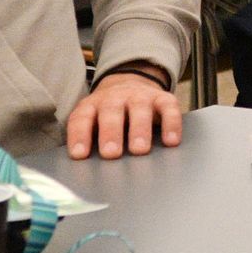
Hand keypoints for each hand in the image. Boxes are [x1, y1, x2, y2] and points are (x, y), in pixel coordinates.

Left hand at [67, 70, 182, 159]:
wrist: (130, 84)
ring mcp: (140, 96)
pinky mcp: (162, 97)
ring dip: (139, 129)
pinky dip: (171, 124)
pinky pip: (168, 108)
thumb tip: (85, 168)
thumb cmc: (108, 115)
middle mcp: (115, 98)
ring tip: (139, 150)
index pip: (82, 119)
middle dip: (111, 132)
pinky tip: (171, 141)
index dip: (79, 136)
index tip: (79, 155)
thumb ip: (88, 141)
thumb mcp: (92, 123)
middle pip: (111, 112)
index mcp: (92, 105)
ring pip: (139, 109)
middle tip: (111, 153)